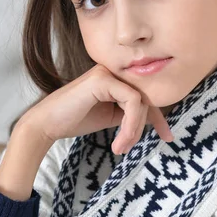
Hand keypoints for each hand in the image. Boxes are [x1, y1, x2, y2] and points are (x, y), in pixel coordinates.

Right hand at [16, 63, 173, 154]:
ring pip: (141, 101)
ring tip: (121, 147)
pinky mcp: (102, 79)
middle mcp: (113, 70)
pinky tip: (119, 141)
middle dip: (147, 125)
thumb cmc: (75, 120)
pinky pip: (132, 101)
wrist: (47, 124)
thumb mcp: (112, 116)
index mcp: (115, 77)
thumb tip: (154, 118)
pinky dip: (131, 124)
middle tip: (132, 147)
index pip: (145, 95)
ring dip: (134, 129)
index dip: (159, 118)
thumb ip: (130, 113)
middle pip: (146, 97)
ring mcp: (107, 72)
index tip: (168, 137)